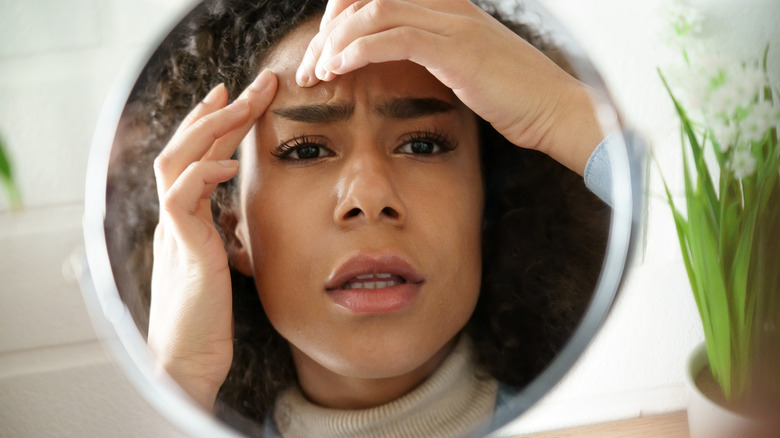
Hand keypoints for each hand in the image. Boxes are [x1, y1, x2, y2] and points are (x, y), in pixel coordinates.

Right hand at [148, 69, 277, 408]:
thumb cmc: (208, 319)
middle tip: (247, 84)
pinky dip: (203, 175)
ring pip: (177, 162)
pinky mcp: (183, 251)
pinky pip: (181, 200)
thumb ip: (224, 236)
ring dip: (209, 129)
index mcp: (186, 219)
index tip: (236, 98)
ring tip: (240, 103)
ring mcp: (174, 232)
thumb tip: (238, 218)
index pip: (197, 158)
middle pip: (186, 148)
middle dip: (217, 112)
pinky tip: (231, 165)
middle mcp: (175, 218)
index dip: (215, 126)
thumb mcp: (220, 265)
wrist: (188, 360)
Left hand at [296, 0, 602, 174]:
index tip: (325, 53)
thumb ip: (435, 56)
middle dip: (328, 31)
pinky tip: (338, 70)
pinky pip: (393, 37)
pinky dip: (356, 52)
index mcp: (448, 7)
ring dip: (335, 43)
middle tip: (309, 68)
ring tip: (316, 73)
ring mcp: (452, 24)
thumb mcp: (468, 68)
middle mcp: (447, 6)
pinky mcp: (455, 49)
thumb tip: (399, 64)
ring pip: (373, 14)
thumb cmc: (515, 98)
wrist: (557, 110)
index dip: (341, 15)